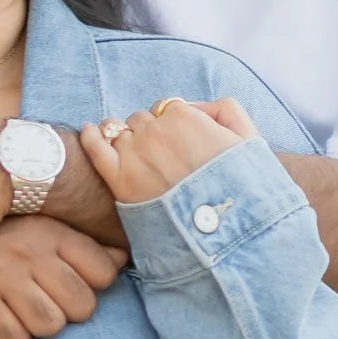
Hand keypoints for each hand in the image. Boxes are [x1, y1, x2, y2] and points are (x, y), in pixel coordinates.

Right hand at [0, 217, 127, 338]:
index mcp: (49, 232)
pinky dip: (12, 337)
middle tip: (50, 301)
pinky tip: (2, 318)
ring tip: (26, 310)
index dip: (95, 284)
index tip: (76, 282)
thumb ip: (79, 243)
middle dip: (71, 311)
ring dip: (42, 326)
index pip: (104, 272)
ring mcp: (1, 280)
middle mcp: (28, 254)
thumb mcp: (35, 227)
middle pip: (83, 306)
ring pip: (52, 327)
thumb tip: (121, 260)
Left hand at [79, 98, 251, 204]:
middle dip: (149, 134)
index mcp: (184, 116)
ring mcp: (134, 154)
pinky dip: (90, 136)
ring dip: (125, 140)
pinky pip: (95, 147)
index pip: (166, 109)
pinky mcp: (118, 180)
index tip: (177, 145)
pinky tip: (89, 130)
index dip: (171, 126)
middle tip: (162, 159)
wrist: (225, 232)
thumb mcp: (248, 140)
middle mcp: (156, 130)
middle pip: (141, 121)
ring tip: (134, 157)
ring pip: (119, 133)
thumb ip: (224, 110)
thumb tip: (193, 107)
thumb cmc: (240, 189)